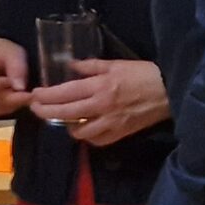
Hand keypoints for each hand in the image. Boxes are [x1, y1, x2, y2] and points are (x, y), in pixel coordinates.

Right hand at [0, 36, 30, 116]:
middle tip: (29, 96)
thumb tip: (19, 88)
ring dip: (8, 106)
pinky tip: (16, 101)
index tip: (20, 87)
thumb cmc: (0, 51)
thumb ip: (16, 67)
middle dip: (8, 99)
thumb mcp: (12, 51)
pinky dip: (4, 108)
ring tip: (25, 97)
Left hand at [25, 57, 169, 146]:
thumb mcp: (116, 64)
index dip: (45, 96)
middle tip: (36, 108)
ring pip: (79, 132)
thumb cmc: (144, 74)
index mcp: (99, 86)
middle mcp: (101, 106)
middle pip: (65, 114)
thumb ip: (91, 66)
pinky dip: (88, 136)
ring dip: (67, 126)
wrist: (170, 91)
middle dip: (45, 112)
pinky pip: (97, 140)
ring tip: (63, 119)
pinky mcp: (121, 133)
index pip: (64, 93)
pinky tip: (86, 130)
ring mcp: (111, 123)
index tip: (34, 94)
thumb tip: (70, 66)